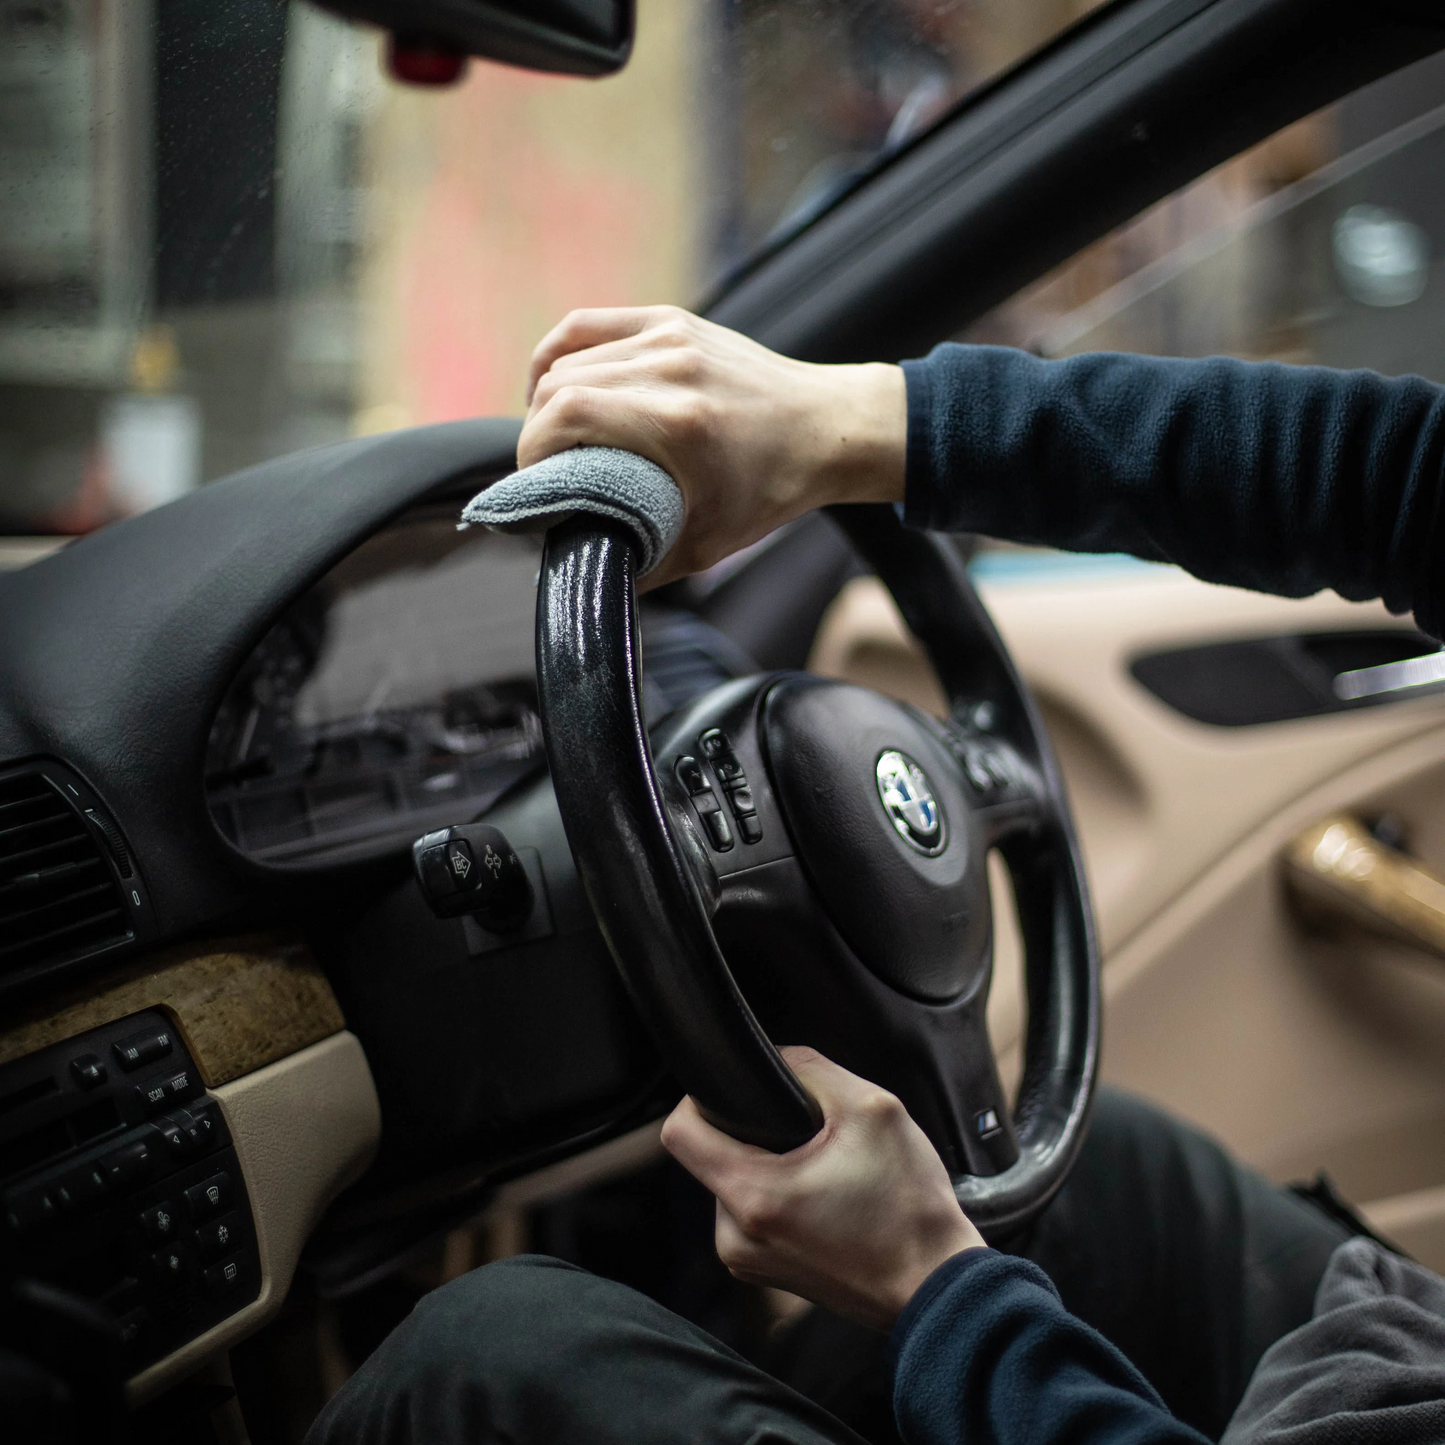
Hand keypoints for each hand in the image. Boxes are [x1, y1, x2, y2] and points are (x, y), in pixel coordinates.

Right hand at [519, 307, 905, 587]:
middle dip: (536, 432)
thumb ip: (640, 564)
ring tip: (551, 436)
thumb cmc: (770, 489)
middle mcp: (669, 368)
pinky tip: (549, 382)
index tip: (534, 484)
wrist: (827, 427)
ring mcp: (670, 336)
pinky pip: (589, 325)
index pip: (564, 415)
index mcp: (676, 422)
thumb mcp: (706, 543)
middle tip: (545, 471)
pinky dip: (559, 354)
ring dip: (544, 398)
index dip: (531, 452)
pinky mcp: (672, 320)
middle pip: (558, 386)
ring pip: (568, 356)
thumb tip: (582, 573)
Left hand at [660, 1046, 984, 1330]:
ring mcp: (749, 1261)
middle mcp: (737, 1237)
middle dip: (753, 1133)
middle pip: (710, 1155)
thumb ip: (813, 1070)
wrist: (938, 1286)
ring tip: (824, 1169)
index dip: (702, 1097)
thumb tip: (777, 1060)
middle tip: (809, 1136)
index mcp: (753, 1196)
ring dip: (769, 1165)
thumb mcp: (873, 1110)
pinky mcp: (767, 1272)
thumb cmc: (910, 1211)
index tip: (739, 1091)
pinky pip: (753, 1213)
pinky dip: (780, 1195)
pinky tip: (825, 1195)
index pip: (680, 1132)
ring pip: (734, 1182)